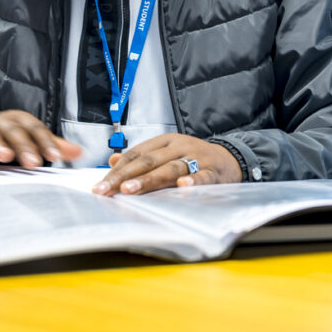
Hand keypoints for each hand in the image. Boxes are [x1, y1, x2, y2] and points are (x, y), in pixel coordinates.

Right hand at [0, 111, 81, 167]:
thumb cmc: (12, 137)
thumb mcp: (32, 138)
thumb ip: (52, 145)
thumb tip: (79, 152)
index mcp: (22, 121)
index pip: (37, 130)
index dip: (47, 143)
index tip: (56, 157)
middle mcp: (4, 122)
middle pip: (16, 133)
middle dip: (25, 147)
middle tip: (33, 163)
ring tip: (3, 156)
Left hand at [93, 133, 242, 195]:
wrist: (230, 159)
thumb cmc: (194, 158)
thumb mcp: (167, 152)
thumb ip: (141, 157)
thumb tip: (113, 160)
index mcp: (166, 141)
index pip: (136, 154)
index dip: (117, 169)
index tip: (101, 185)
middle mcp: (179, 147)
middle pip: (148, 161)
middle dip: (125, 176)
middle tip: (108, 189)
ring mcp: (197, 158)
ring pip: (170, 168)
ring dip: (149, 180)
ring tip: (130, 189)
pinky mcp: (213, 171)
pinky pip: (202, 177)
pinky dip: (192, 182)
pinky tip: (182, 187)